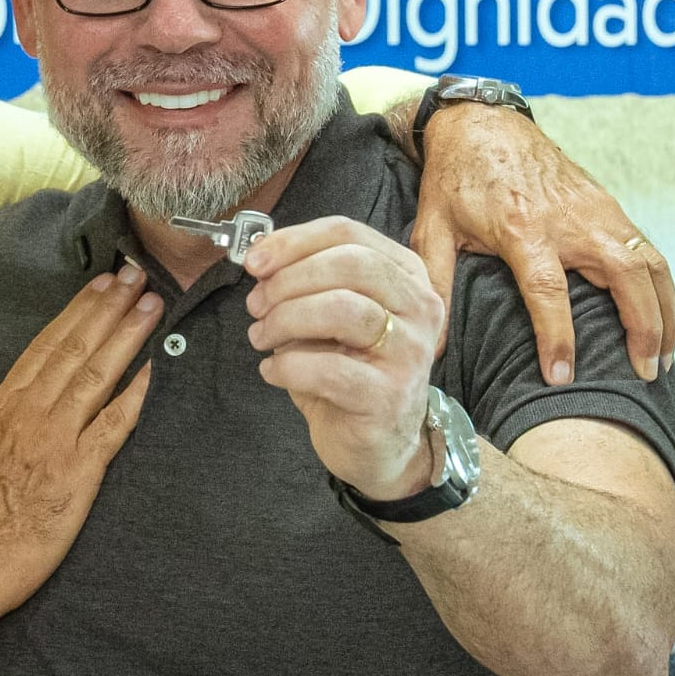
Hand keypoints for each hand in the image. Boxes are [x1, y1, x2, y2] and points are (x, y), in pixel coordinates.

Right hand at [0, 265, 158, 620]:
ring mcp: (58, 441)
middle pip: (77, 349)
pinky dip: (136, 395)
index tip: (99, 286)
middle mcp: (32, 414)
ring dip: (127, 336)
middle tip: (136, 276)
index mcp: (0, 406)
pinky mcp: (81, 473)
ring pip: (97, 376)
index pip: (46, 346)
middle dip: (109, 309)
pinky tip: (154, 370)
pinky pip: (115, 427)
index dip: (77, 312)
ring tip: (151, 306)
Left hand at [244, 217, 445, 499]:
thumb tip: (260, 259)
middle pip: (350, 264)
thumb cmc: (348, 369)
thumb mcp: (328, 314)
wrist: (380, 443)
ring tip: (261, 337)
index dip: (293, 241)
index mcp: (406, 275)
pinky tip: (272, 371)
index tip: (254, 261)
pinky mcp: (389, 397)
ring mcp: (410, 352)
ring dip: (285, 319)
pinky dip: (287, 365)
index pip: (348, 233)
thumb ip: (305, 280)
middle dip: (289, 280)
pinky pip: (328, 369)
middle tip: (256, 305)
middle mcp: (419, 307)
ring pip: (342, 309)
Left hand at [413, 103, 674, 384]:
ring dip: (664, 311)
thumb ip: (435, 283)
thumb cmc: (455, 177)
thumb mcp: (431, 228)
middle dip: (642, 327)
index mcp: (523, 228)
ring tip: (662, 357)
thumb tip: (430, 342)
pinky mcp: (608, 205)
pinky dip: (661, 287)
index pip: (548, 291)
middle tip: (643, 372)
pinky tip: (662, 317)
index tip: (562, 376)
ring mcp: (597, 210)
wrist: (482, 124)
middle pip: (624, 276)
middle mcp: (570, 219)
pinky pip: (647, 250)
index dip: (557, 336)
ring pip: (649, 263)